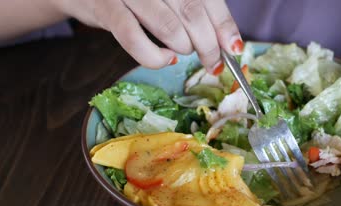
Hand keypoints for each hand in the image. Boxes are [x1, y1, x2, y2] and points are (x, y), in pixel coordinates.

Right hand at [53, 0, 242, 72]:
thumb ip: (195, 12)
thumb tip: (228, 43)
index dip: (224, 26)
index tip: (235, 49)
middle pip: (192, 12)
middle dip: (208, 45)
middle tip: (213, 63)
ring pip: (168, 26)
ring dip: (183, 48)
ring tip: (182, 52)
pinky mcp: (105, 6)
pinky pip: (135, 38)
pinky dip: (154, 55)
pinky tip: (164, 58)